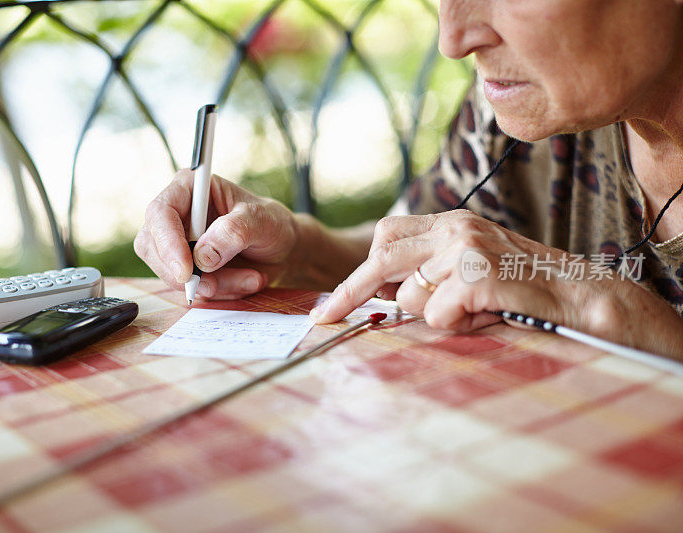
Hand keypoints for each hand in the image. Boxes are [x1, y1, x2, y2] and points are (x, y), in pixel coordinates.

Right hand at [134, 169, 297, 299]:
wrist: (283, 249)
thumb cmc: (271, 224)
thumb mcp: (262, 220)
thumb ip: (234, 231)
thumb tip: (202, 256)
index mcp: (189, 189)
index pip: (160, 212)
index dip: (167, 242)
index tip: (186, 270)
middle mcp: (178, 215)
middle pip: (152, 247)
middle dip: (184, 273)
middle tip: (215, 286)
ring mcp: (179, 244)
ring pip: (172, 274)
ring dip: (214, 285)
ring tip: (250, 277)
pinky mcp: (187, 268)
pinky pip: (190, 289)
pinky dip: (220, 292)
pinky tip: (245, 281)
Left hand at [309, 210, 682, 356]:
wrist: (581, 296)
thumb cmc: (521, 289)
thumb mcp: (469, 270)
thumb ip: (429, 273)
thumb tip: (380, 297)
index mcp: (449, 223)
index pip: (385, 237)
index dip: (356, 273)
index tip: (331, 304)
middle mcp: (454, 227)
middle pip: (381, 258)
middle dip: (350, 292)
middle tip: (326, 318)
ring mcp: (466, 247)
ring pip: (412, 296)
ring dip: (435, 316)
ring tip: (473, 312)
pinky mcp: (478, 272)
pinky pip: (439, 314)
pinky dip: (458, 325)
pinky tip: (487, 315)